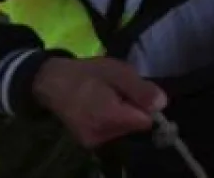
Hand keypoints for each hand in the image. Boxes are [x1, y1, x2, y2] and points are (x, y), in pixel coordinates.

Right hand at [32, 56, 167, 148]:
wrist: (51, 82)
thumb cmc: (86, 72)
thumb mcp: (118, 72)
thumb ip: (140, 89)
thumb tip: (162, 104)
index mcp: (109, 116)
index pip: (145, 121)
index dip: (147, 106)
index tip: (138, 91)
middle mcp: (101, 135)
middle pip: (135, 126)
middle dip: (133, 109)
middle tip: (118, 90)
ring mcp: (92, 141)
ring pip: (124, 129)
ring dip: (123, 114)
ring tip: (108, 96)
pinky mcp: (87, 142)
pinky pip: (111, 131)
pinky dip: (111, 120)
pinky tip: (100, 106)